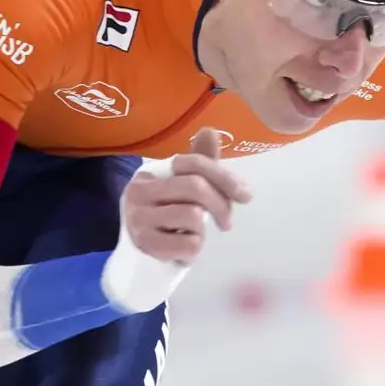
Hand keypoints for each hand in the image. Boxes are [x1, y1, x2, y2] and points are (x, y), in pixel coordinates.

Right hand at [121, 127, 252, 263]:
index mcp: (150, 172)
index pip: (192, 163)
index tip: (245, 196)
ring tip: (194, 232)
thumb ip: (198, 163)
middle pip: (195, 187)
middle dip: (220, 205)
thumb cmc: (165, 215)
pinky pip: (190, 243)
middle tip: (226, 222)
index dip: (223, 177)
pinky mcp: (146, 245)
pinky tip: (185, 246)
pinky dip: (196, 248)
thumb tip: (210, 131)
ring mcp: (139, 218)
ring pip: (193, 215)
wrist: (139, 254)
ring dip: (202, 228)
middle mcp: (139, 191)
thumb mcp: (181, 187)